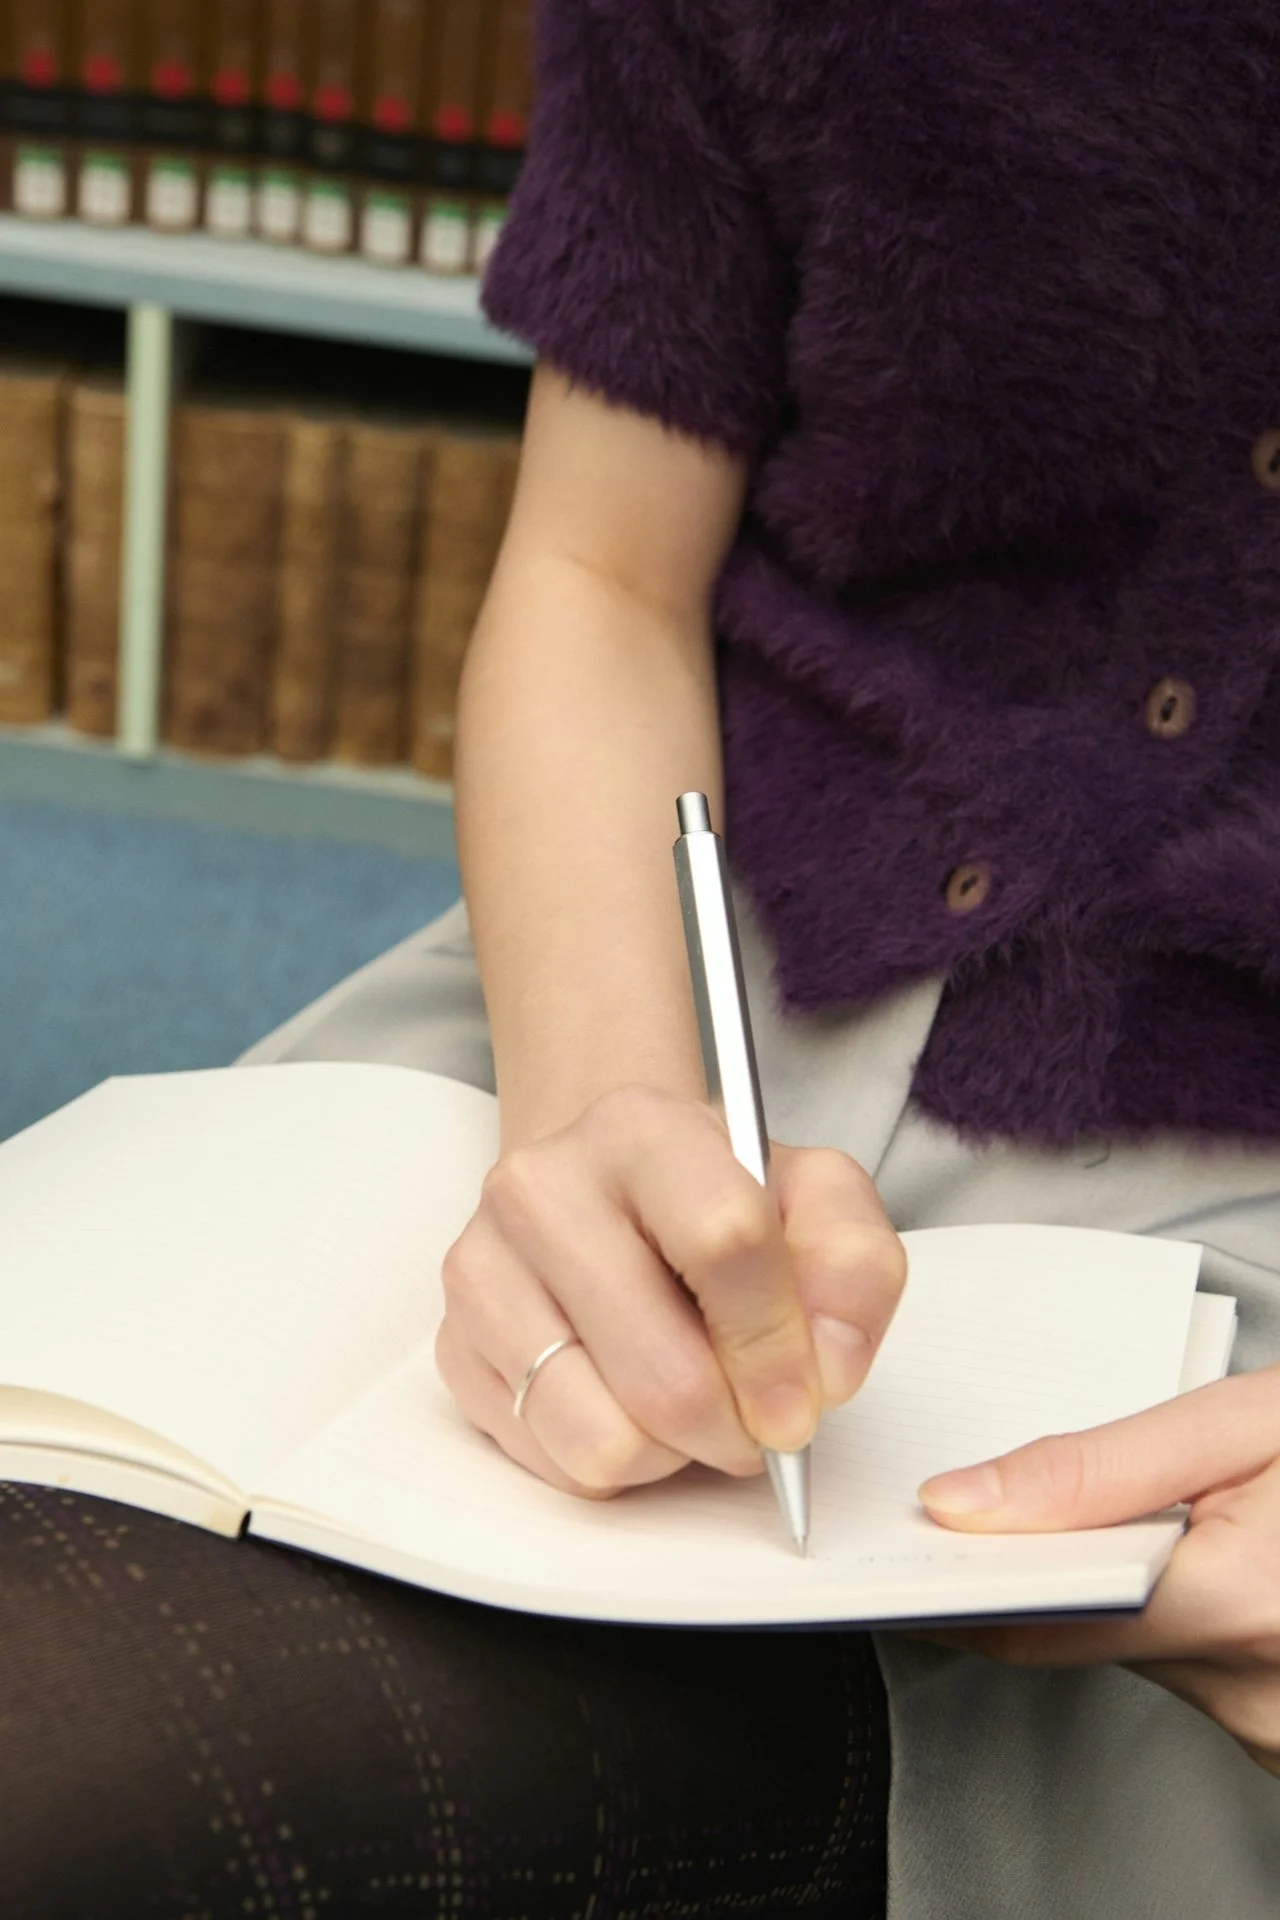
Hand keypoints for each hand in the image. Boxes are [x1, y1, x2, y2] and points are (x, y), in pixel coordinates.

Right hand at [435, 1085, 903, 1497]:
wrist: (605, 1190)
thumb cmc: (711, 1200)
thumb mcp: (811, 1198)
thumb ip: (853, 1264)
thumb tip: (830, 1366)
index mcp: (641, 1129)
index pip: (727, 1242)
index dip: (780, 1345)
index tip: (806, 1401)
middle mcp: (542, 1187)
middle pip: (666, 1372)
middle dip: (735, 1427)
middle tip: (755, 1420)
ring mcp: (483, 1268)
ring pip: (604, 1435)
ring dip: (674, 1453)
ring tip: (689, 1405)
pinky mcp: (455, 1345)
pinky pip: (555, 1461)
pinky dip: (616, 1461)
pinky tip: (628, 1402)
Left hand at [913, 1366, 1279, 1775]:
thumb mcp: (1246, 1422)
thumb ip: (1101, 1466)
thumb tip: (963, 1502)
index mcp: (1240, 1601)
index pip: (1035, 1619)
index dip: (960, 1583)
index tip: (903, 1553)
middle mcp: (1257, 1693)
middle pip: (1079, 1636)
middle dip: (1048, 1569)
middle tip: (1002, 1507)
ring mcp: (1272, 1729)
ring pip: (1132, 1654)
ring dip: (1116, 1592)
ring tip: (1141, 1514)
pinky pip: (1188, 1674)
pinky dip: (1171, 1620)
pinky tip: (1195, 1560)